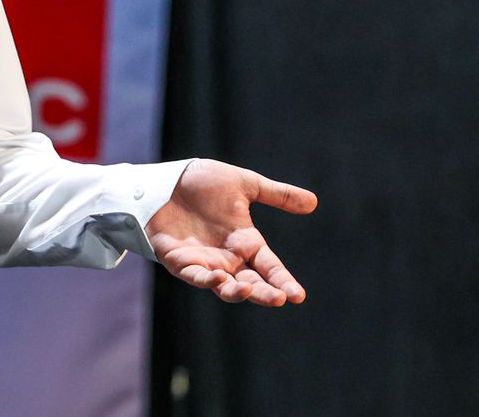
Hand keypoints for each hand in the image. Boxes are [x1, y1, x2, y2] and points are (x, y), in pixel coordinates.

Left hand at [146, 158, 316, 306]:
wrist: (165, 179)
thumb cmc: (202, 182)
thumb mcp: (244, 184)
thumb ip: (276, 194)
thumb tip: (314, 202)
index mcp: (245, 242)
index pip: (270, 266)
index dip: (283, 281)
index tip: (298, 296)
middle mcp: (227, 257)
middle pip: (250, 282)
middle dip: (264, 293)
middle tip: (279, 299)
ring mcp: (203, 261)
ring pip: (223, 286)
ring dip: (235, 291)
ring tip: (246, 290)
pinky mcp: (178, 260)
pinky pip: (193, 275)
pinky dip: (204, 279)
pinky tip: (215, 277)